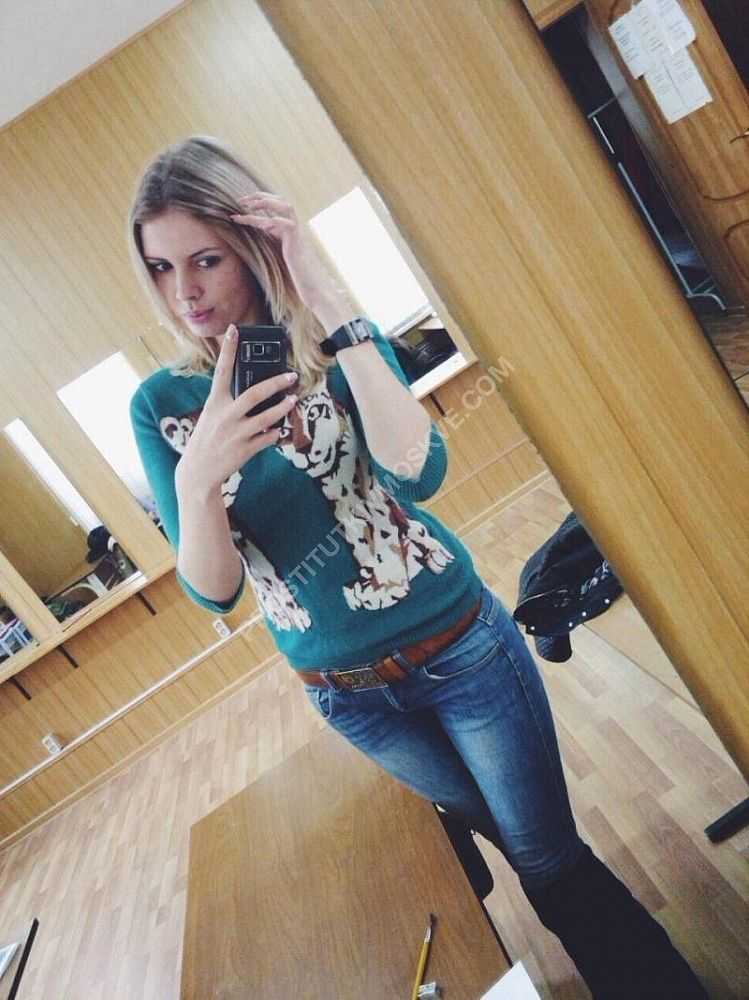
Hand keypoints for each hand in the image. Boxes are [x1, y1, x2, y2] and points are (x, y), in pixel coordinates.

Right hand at [176, 325, 297, 492]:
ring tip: (293, 400)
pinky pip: (268, 438)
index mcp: (215, 403)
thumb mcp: (212, 417)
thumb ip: (230, 404)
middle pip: (254, 394)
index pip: (222, 371)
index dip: (228, 349)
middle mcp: (226, 416)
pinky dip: (275, 433)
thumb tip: (258, 394)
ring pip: (267, 417)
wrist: (197, 473)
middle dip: (275, 383)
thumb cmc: (207, 440)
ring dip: (283, 408)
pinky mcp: (245, 450)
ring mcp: (236, 433)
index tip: (234, 330)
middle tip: (291, 376)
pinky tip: (279, 430)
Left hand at [230, 192, 337, 311]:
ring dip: (266, 202)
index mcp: (288, 229)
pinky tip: (258, 222)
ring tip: (247, 205)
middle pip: (280, 200)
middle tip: (241, 199)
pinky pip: (286, 224)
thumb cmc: (296, 274)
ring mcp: (297, 232)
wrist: (311, 285)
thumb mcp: (279, 253)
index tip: (241, 204)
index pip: (275, 207)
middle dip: (260, 196)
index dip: (259, 202)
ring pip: (285, 206)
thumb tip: (257, 236)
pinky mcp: (297, 241)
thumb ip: (272, 240)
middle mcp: (294, 226)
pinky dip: (272, 221)